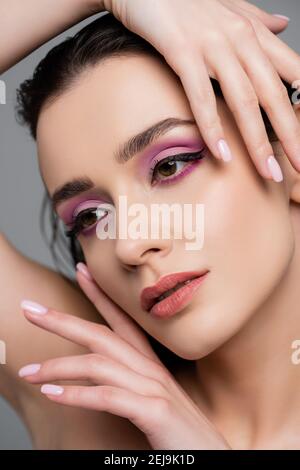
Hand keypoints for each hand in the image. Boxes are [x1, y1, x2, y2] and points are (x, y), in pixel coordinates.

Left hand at [18, 263, 229, 449]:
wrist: (215, 459)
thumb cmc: (181, 435)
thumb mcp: (154, 402)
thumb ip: (131, 387)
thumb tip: (101, 381)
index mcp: (150, 365)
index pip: (121, 320)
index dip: (99, 295)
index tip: (80, 271)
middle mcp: (151, 370)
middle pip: (102, 334)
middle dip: (62, 320)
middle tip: (30, 309)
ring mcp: (154, 389)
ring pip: (99, 363)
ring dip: (58, 366)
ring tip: (28, 373)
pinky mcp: (156, 412)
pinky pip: (109, 396)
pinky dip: (77, 395)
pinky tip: (52, 395)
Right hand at [105, 0, 299, 180]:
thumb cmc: (186, 1)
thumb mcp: (230, 10)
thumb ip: (258, 21)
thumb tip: (284, 26)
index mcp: (254, 32)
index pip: (293, 73)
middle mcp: (240, 39)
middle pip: (274, 95)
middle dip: (291, 135)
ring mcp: (212, 45)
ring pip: (243, 100)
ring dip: (257, 142)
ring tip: (269, 172)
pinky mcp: (183, 51)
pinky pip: (201, 96)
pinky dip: (212, 127)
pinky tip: (222, 154)